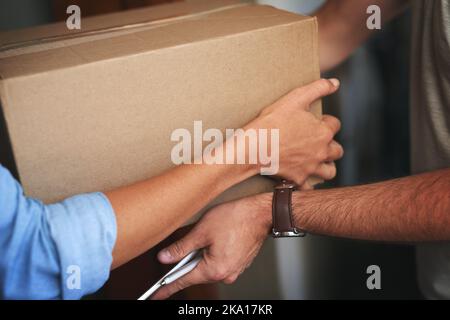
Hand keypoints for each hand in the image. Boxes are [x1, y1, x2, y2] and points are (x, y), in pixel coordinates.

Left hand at [152, 193, 271, 299]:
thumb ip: (181, 247)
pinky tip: (213, 241)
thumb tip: (165, 258)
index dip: (167, 288)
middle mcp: (225, 275)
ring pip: (207, 267)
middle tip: (183, 247)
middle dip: (186, 262)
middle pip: (196, 273)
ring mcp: (234, 270)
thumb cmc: (235, 218)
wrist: (260, 213)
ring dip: (200, 256)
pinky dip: (211, 255)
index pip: (184, 281)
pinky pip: (218, 263)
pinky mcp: (239, 264)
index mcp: (214, 269)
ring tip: (205, 237)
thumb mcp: (201, 231)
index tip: (156, 295)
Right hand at [242, 78, 343, 185]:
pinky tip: (299, 176)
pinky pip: (308, 187)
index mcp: (323, 132)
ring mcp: (310, 168)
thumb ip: (318, 88)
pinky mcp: (298, 180)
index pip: (335, 125)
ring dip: (326, 166)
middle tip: (315, 142)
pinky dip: (306, 184)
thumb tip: (336, 83)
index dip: (325, 122)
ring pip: (329, 172)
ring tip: (315, 161)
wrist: (253, 147)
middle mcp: (321, 151)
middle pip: (337, 150)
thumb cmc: (272, 121)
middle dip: (330, 146)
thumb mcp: (295, 98)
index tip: (312, 122)